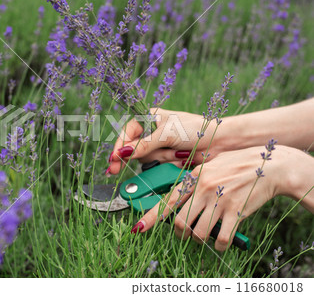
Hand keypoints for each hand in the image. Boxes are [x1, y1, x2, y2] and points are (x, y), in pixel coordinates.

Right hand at [107, 99, 313, 175]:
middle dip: (132, 157)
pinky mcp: (169, 160)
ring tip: (176, 154)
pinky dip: (167, 165)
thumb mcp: (167, 134)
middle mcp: (153, 132)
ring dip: (158, 160)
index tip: (113, 159)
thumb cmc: (196, 129)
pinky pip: (158, 167)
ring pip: (146, 160)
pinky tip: (179, 159)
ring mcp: (161, 147)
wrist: (222, 142)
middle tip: (113, 171)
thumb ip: (143, 145)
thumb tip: (122, 153)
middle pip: (133, 149)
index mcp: (150, 118)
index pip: (127, 133)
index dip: (119, 146)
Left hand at [130, 145, 313, 250]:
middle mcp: (204, 189)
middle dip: (180, 232)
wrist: (270, 166)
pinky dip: (219, 245)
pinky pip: (221, 238)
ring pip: (197, 232)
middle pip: (180, 222)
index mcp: (195, 177)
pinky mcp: (236, 212)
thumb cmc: (239, 165)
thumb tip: (182, 194)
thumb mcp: (212, 164)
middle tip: (186, 233)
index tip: (139, 228)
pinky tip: (222, 241)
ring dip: (198, 239)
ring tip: (204, 235)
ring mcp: (219, 201)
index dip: (152, 217)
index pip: (169, 199)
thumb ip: (196, 179)